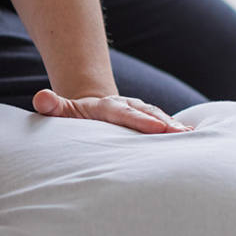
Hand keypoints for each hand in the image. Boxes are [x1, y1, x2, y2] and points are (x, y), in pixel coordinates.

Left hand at [32, 89, 191, 133]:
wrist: (91, 108)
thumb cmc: (74, 117)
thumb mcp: (61, 111)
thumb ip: (53, 106)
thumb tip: (40, 98)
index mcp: (107, 106)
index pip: (124, 113)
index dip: (140, 121)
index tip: (157, 128)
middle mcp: (129, 107)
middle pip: (149, 114)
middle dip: (166, 124)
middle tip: (181, 133)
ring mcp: (141, 113)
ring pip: (160, 118)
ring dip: (175, 128)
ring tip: (191, 136)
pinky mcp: (149, 122)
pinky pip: (165, 126)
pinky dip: (179, 131)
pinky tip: (195, 137)